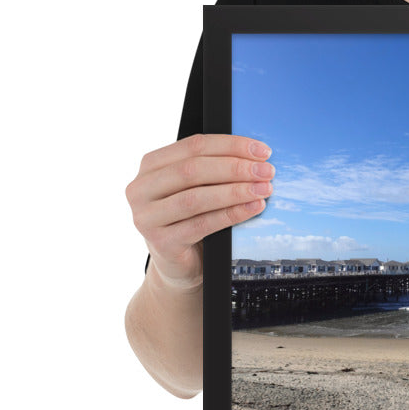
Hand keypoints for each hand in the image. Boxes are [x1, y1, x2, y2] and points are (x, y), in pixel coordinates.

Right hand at [126, 133, 273, 289]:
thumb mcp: (197, 188)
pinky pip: (202, 225)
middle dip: (236, 168)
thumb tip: (257, 157)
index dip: (232, 145)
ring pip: (196, 198)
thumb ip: (215, 168)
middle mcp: (141, 188)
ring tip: (264, 189)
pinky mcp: (160, 242)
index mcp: (151, 166)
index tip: (263, 151)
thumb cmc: (191, 218)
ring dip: (236, 191)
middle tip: (267, 171)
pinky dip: (232, 214)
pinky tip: (253, 208)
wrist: (179, 263)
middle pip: (193, 169)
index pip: (194, 145)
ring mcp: (147, 217)